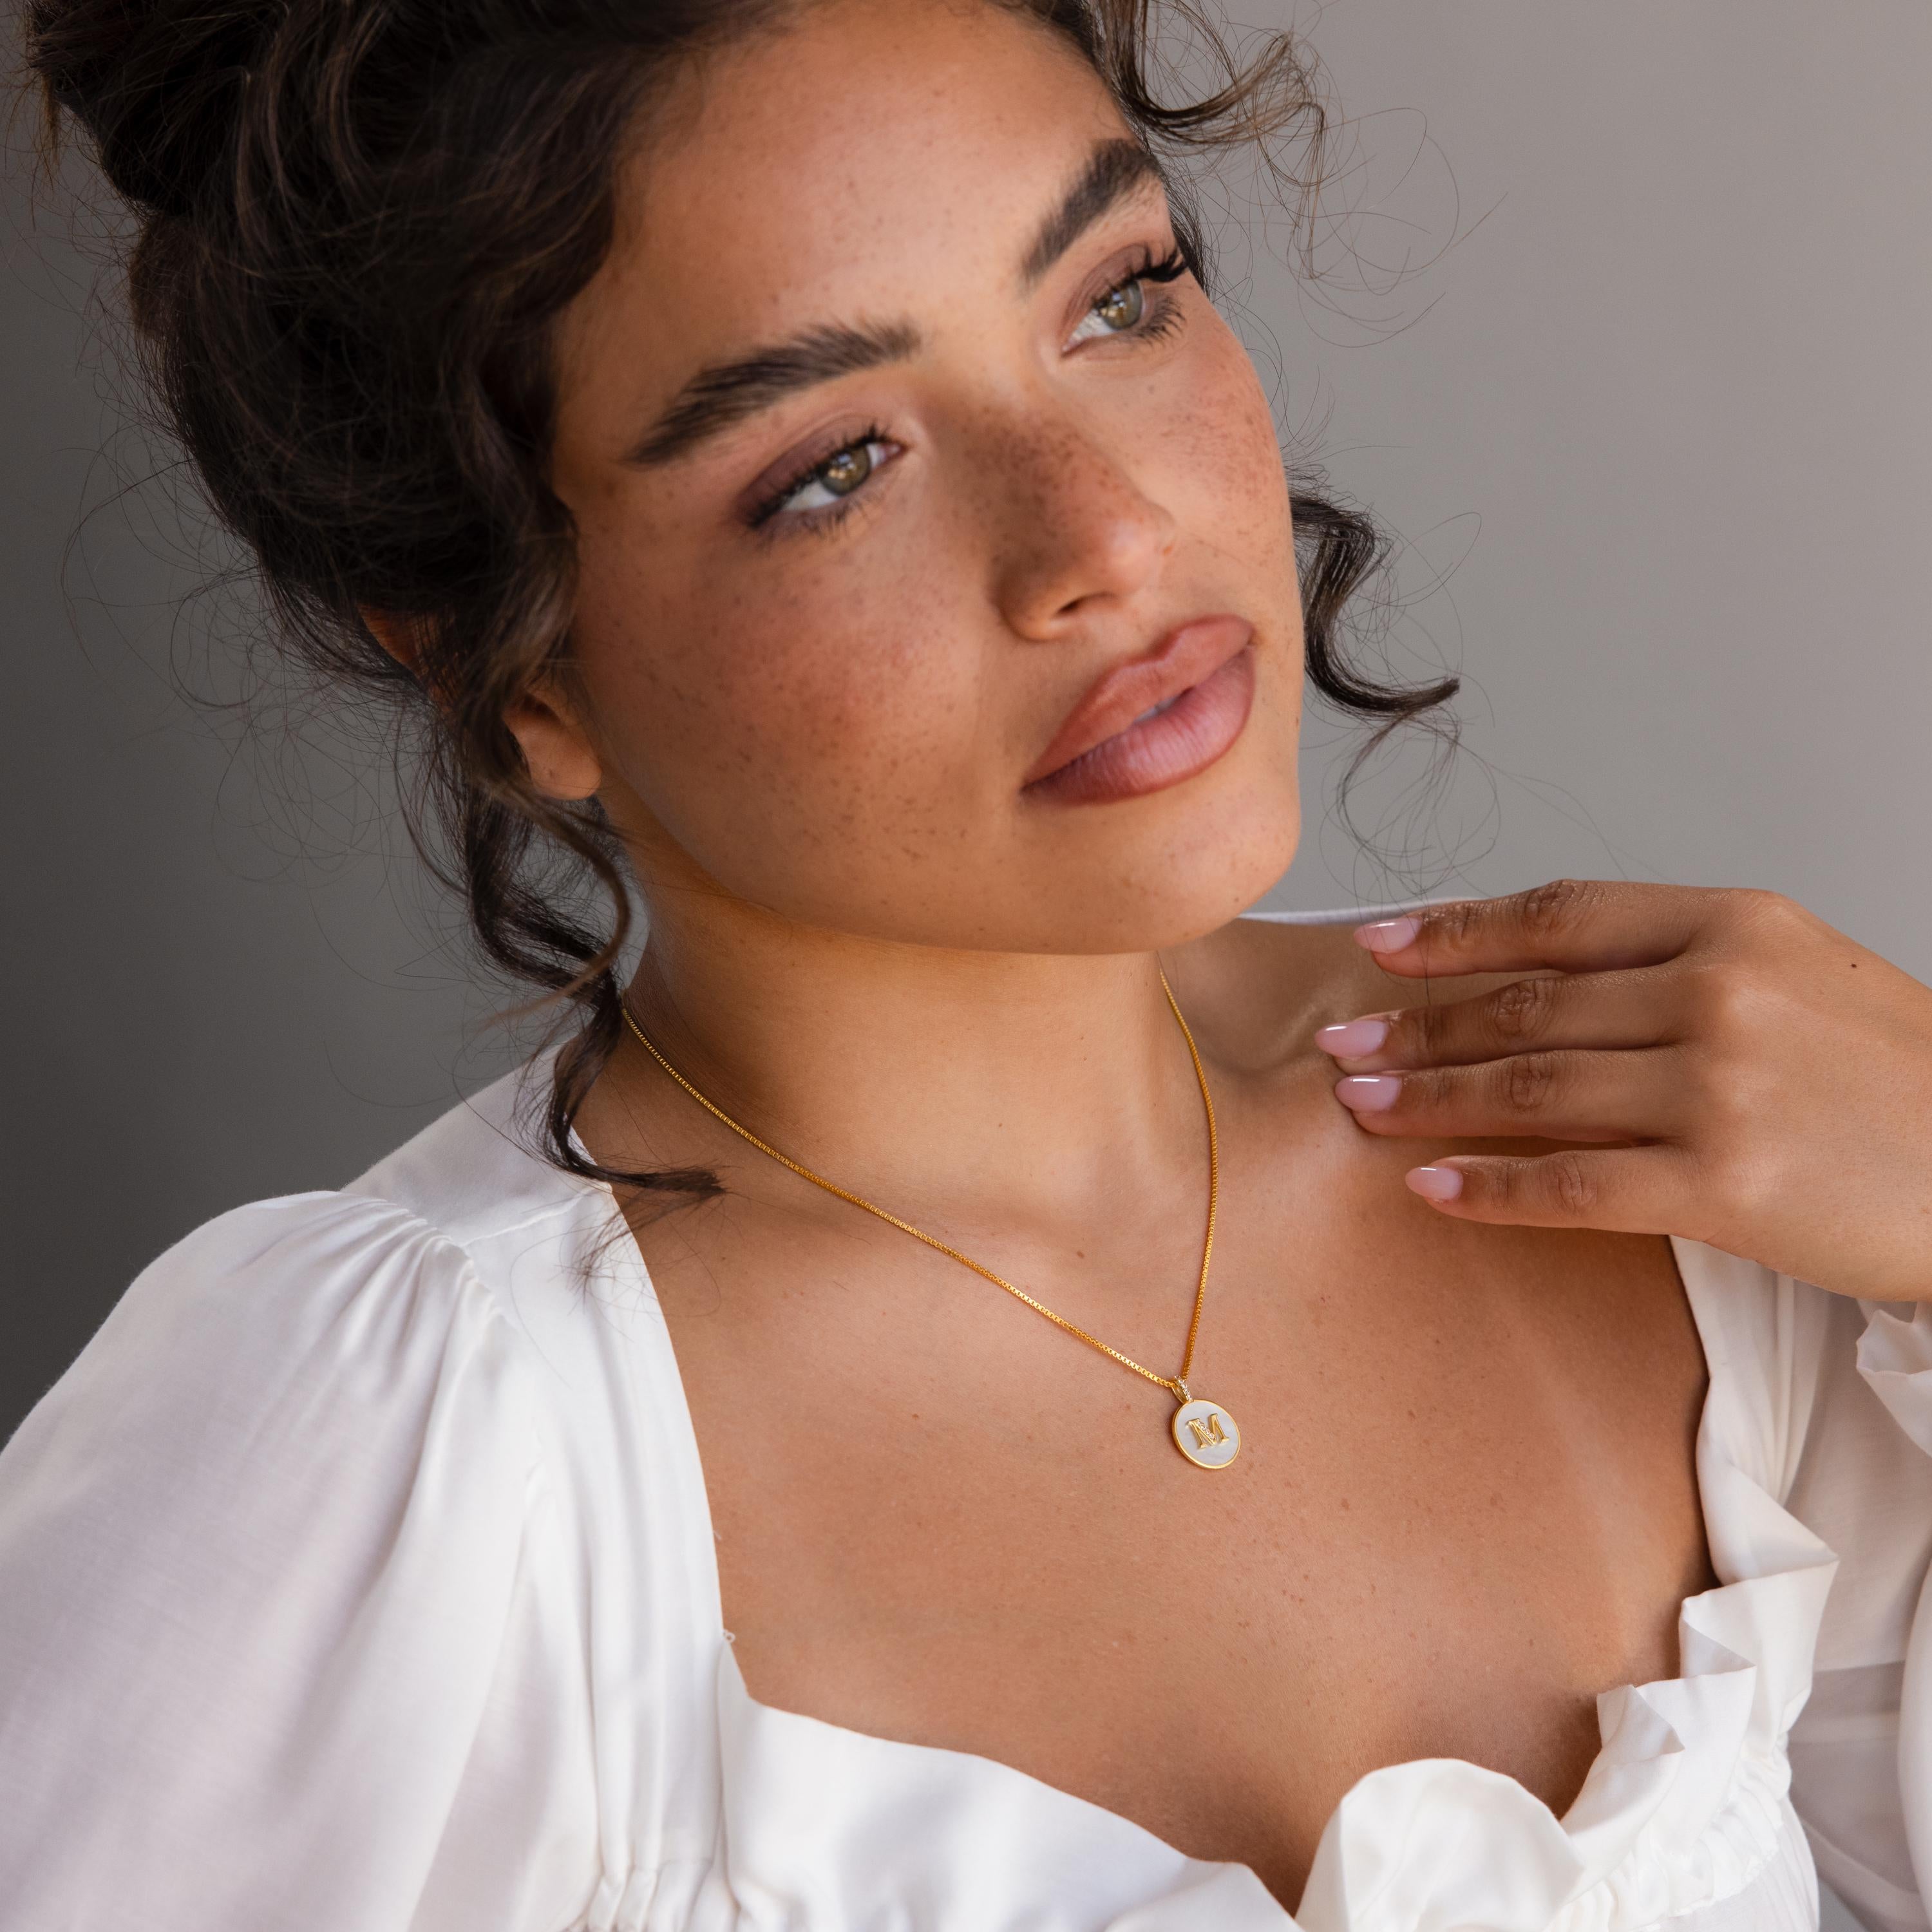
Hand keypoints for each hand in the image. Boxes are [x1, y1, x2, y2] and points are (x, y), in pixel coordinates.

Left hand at [1316, 879, 1931, 1301]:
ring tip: (1362, 1104)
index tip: (1381, 947)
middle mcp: (1716, 992)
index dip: (1457, 931)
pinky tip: (1431, 1187)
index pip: (1560, 915)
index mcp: (1733, 924)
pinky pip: (1572, 1185)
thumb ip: (1673, 965)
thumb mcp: (1793, 976)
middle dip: (1419, 1024)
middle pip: (1526, 1006)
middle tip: (1343, 1041)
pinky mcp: (1723, 1183)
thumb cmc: (1891, 1075)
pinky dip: (1490, 1186)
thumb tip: (1532, 979)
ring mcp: (1718, 1087)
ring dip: (1429, 1097)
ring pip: (1530, 1090)